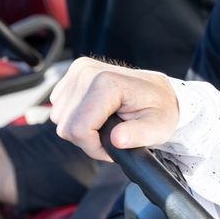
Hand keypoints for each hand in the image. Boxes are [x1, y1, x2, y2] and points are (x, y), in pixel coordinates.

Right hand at [51, 57, 180, 160]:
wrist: (158, 91)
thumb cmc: (159, 108)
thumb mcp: (158, 127)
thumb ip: (138, 135)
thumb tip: (117, 140)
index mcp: (108, 83)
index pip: (79, 129)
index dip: (93, 147)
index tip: (112, 146)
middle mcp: (87, 72)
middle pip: (67, 126)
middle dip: (88, 139)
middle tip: (113, 136)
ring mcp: (77, 71)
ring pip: (60, 119)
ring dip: (81, 128)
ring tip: (107, 124)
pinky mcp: (72, 75)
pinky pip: (60, 108)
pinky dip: (76, 117)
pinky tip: (97, 114)